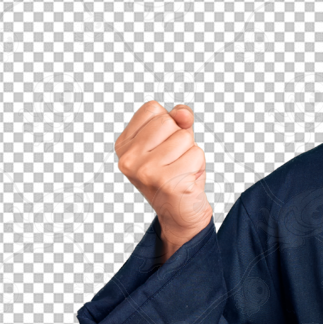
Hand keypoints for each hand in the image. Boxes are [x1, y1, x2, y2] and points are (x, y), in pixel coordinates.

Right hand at [114, 101, 212, 241]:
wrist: (180, 214)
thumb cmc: (177, 174)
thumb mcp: (174, 140)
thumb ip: (178, 119)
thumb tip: (184, 114)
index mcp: (124, 145)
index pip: (153, 109)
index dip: (168, 124)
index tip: (164, 148)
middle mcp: (129, 158)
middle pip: (168, 121)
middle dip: (181, 139)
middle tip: (175, 162)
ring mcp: (146, 171)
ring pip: (185, 137)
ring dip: (191, 154)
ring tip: (181, 171)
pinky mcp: (166, 182)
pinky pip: (196, 155)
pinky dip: (198, 166)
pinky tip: (187, 180)